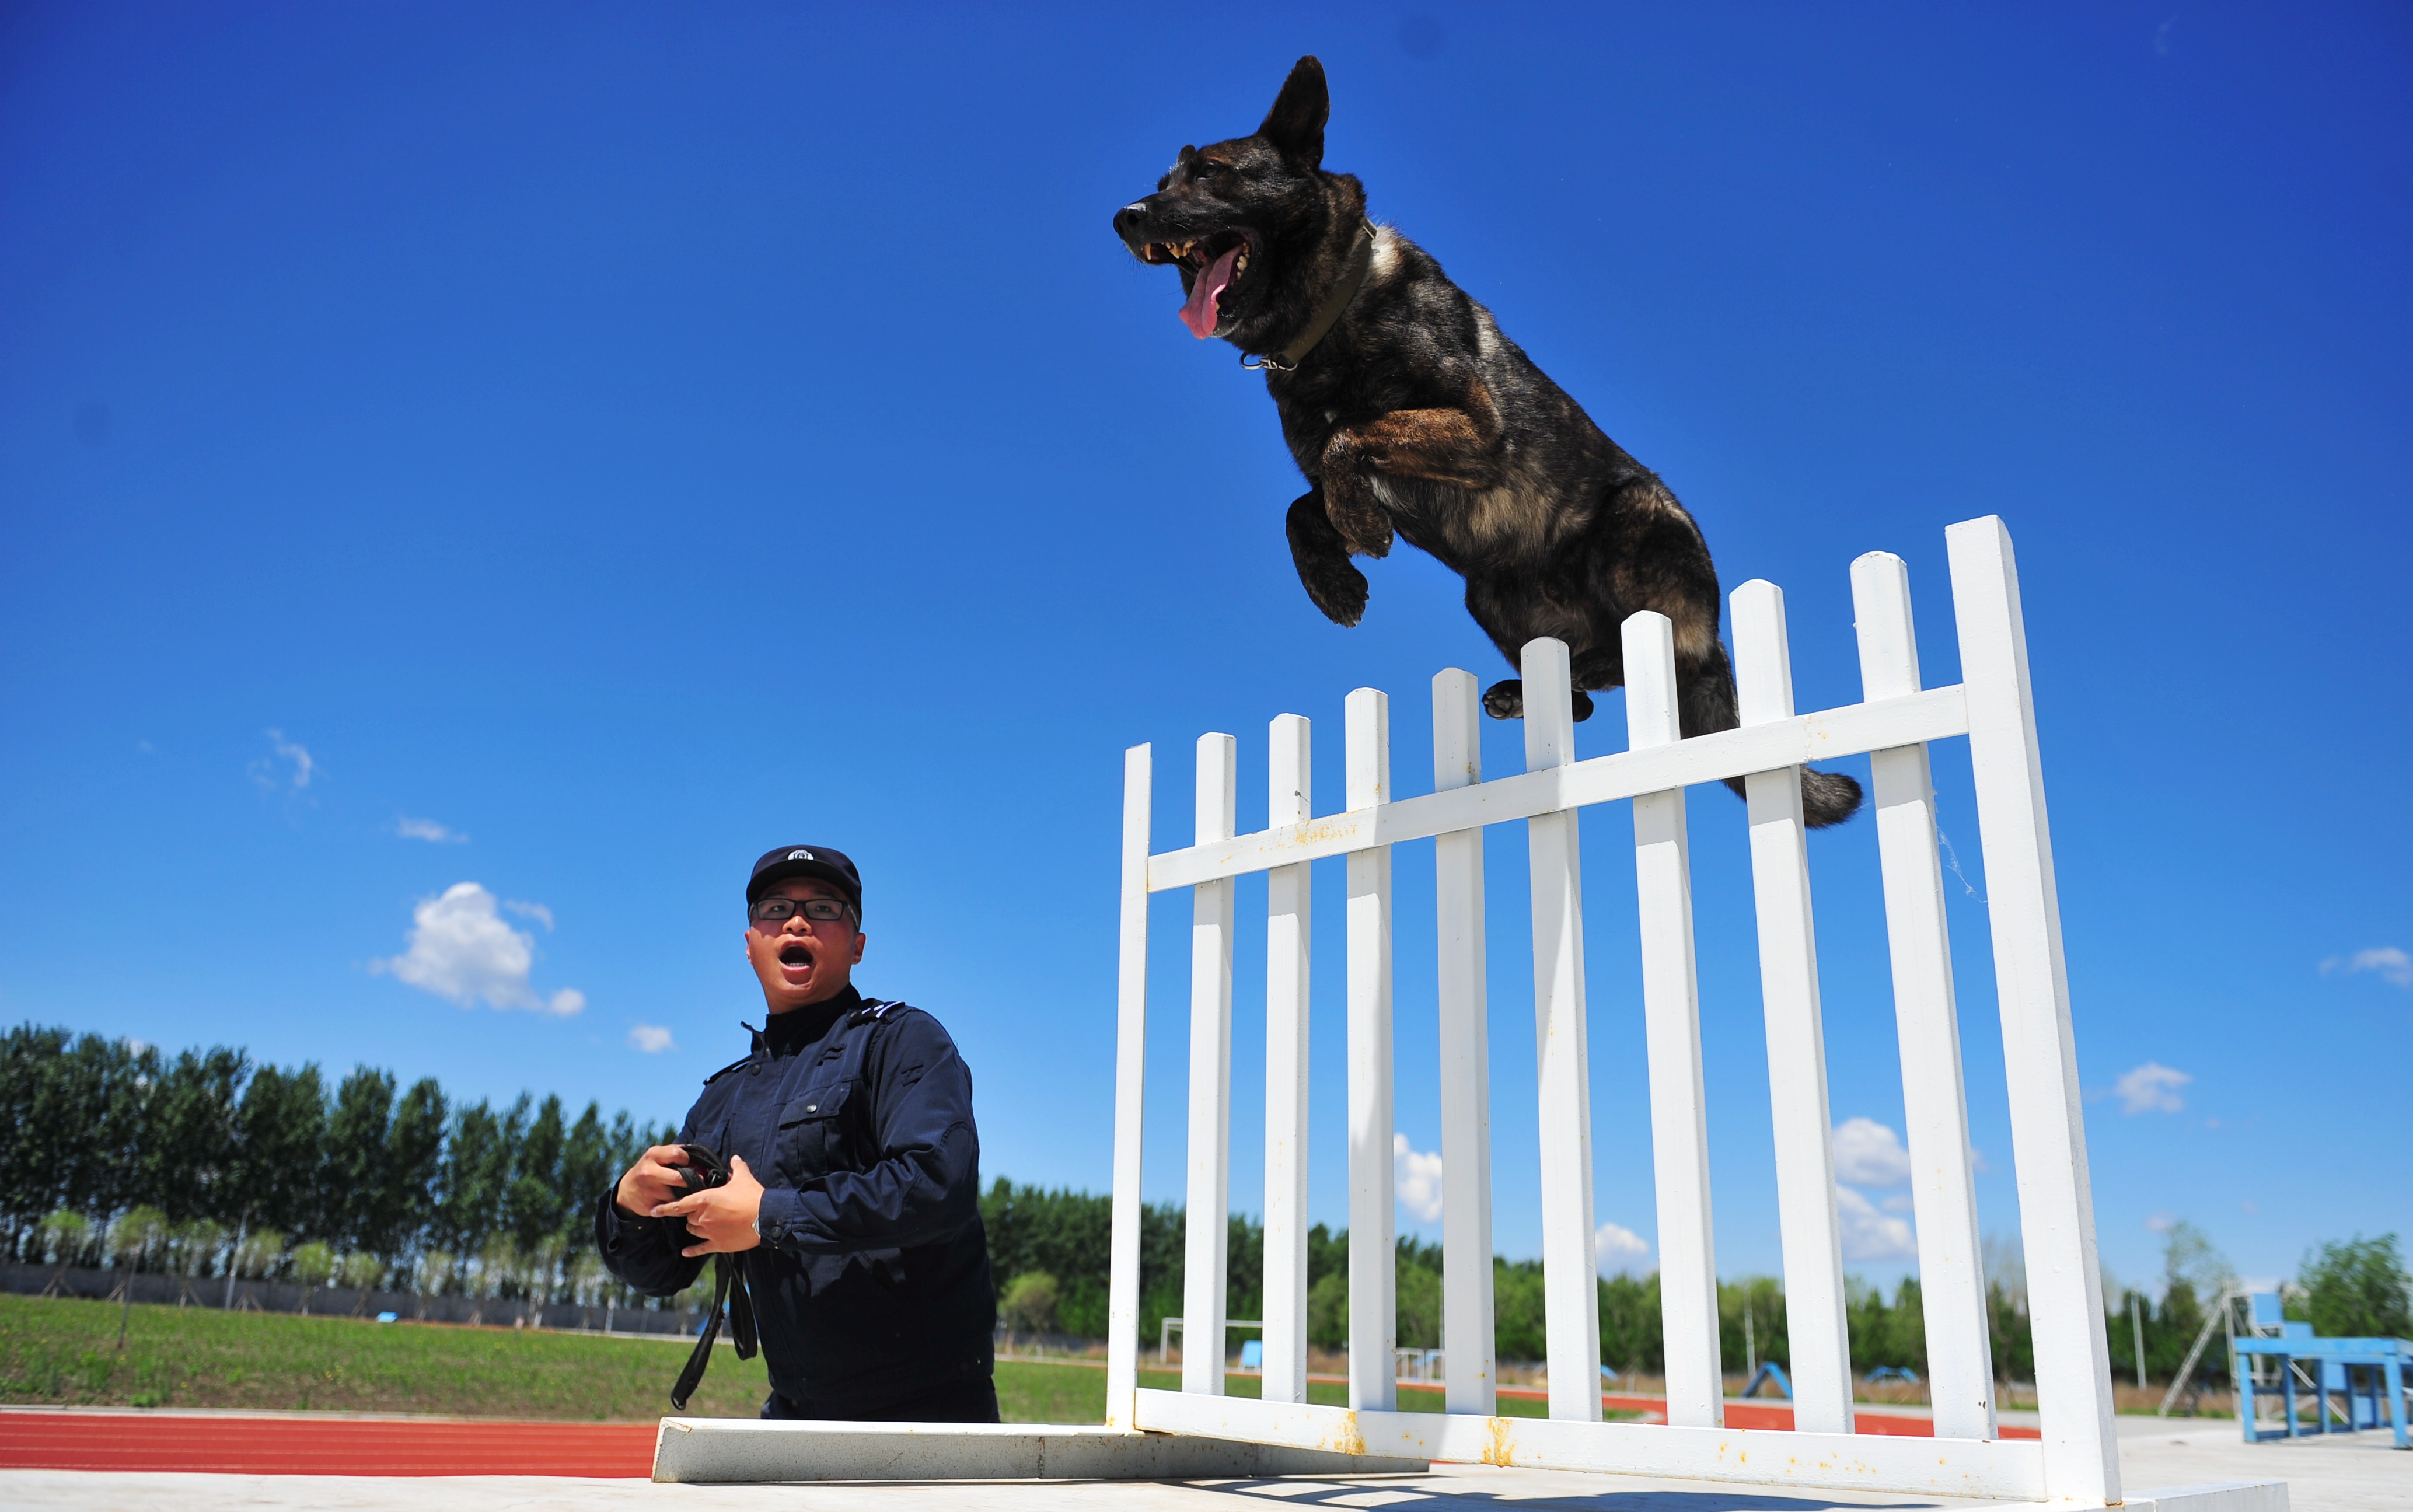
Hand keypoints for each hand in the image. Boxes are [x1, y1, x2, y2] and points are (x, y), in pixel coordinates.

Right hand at [614, 1144, 693, 1218]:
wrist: (627, 1191)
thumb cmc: (650, 1169)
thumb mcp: (658, 1156)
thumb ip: (677, 1153)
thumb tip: (699, 1161)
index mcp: (653, 1155)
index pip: (678, 1154)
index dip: (687, 1160)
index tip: (688, 1164)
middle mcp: (649, 1172)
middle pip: (679, 1178)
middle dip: (692, 1179)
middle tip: (697, 1180)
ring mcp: (650, 1190)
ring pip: (679, 1195)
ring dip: (688, 1194)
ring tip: (688, 1191)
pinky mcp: (651, 1206)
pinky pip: (674, 1208)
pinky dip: (680, 1206)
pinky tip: (680, 1202)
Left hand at [651, 1154, 765, 1256]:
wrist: (766, 1218)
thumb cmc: (753, 1197)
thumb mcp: (743, 1178)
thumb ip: (736, 1167)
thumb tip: (734, 1159)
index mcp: (705, 1199)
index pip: (679, 1204)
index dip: (666, 1208)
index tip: (655, 1210)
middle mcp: (703, 1217)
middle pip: (687, 1217)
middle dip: (690, 1214)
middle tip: (698, 1210)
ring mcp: (709, 1232)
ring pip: (692, 1230)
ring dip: (693, 1227)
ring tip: (700, 1223)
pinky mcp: (718, 1244)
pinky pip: (700, 1249)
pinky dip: (692, 1251)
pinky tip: (685, 1252)